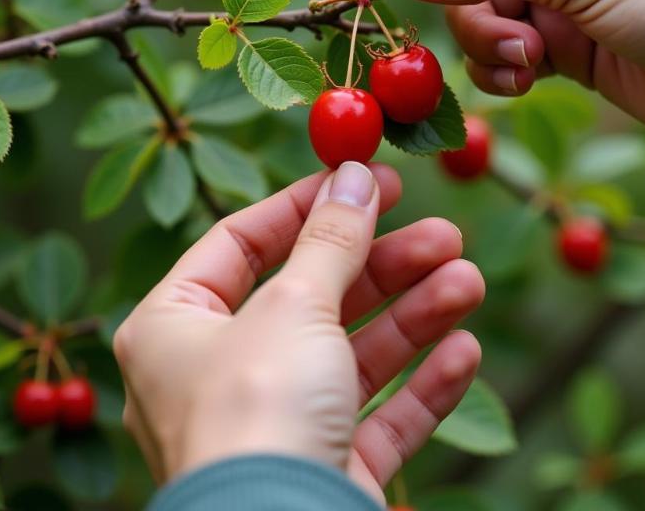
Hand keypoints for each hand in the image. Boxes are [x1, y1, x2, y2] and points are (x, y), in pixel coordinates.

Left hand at [113, 162, 483, 504]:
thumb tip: (355, 174)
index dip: (309, 205)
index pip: (243, 242)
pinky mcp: (324, 471)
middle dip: (384, 264)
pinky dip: (420, 385)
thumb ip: (330, 237)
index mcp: (177, 327)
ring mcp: (275, 427)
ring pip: (353, 355)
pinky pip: (377, 418)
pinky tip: (464, 350)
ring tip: (467, 280)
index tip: (369, 179)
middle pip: (313, 297)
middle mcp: (219, 376)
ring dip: (414, 315)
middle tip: (442, 232)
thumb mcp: (294, 303)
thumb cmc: (257, 413)